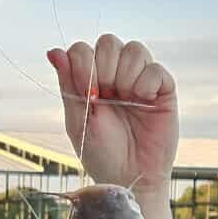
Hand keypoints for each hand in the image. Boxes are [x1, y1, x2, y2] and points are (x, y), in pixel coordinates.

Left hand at [48, 36, 178, 191]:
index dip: (82, 65)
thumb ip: (68, 84)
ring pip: (134, 49)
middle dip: (103, 68)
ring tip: (127, 101)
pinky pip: (156, 68)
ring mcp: (140, 80)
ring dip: (126, 75)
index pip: (83, 49)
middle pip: (109, 41)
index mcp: (90, 80)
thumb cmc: (101, 153)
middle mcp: (115, 75)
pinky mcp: (164, 89)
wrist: (129, 177)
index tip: (87, 95)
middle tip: (104, 97)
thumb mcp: (78, 120)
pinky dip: (147, 83)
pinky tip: (144, 101)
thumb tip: (53, 51)